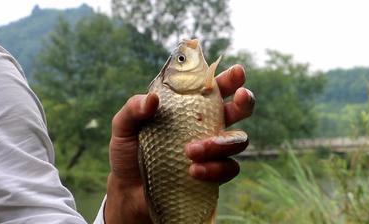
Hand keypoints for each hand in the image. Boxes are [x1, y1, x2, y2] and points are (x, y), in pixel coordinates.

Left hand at [105, 65, 254, 223]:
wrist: (129, 193)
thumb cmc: (129, 154)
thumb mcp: (123, 128)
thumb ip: (133, 109)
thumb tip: (152, 100)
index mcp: (189, 107)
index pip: (214, 88)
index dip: (229, 78)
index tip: (236, 72)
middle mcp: (206, 126)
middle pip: (239, 109)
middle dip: (245, 101)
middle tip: (241, 97)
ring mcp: (213, 151)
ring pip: (239, 139)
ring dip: (221, 143)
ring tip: (191, 151)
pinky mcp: (214, 174)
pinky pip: (230, 168)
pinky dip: (215, 169)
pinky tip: (194, 172)